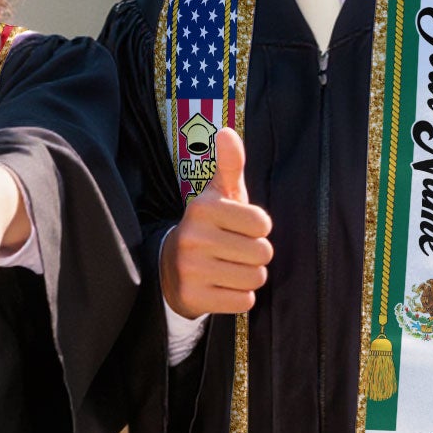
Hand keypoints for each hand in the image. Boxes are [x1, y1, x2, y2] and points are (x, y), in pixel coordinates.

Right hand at [160, 128, 272, 316]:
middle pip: (263, 253)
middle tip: (233, 252)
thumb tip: (227, 131)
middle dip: (255, 255)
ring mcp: (191, 269)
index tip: (238, 228)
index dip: (258, 229)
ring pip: (255, 278)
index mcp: (202, 208)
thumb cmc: (208, 227)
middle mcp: (193, 237)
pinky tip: (221, 286)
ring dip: (249, 276)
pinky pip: (243, 301)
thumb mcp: (218, 195)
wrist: (170, 268)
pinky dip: (238, 297)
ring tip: (228, 268)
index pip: (263, 224)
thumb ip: (229, 165)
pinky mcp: (193, 297)